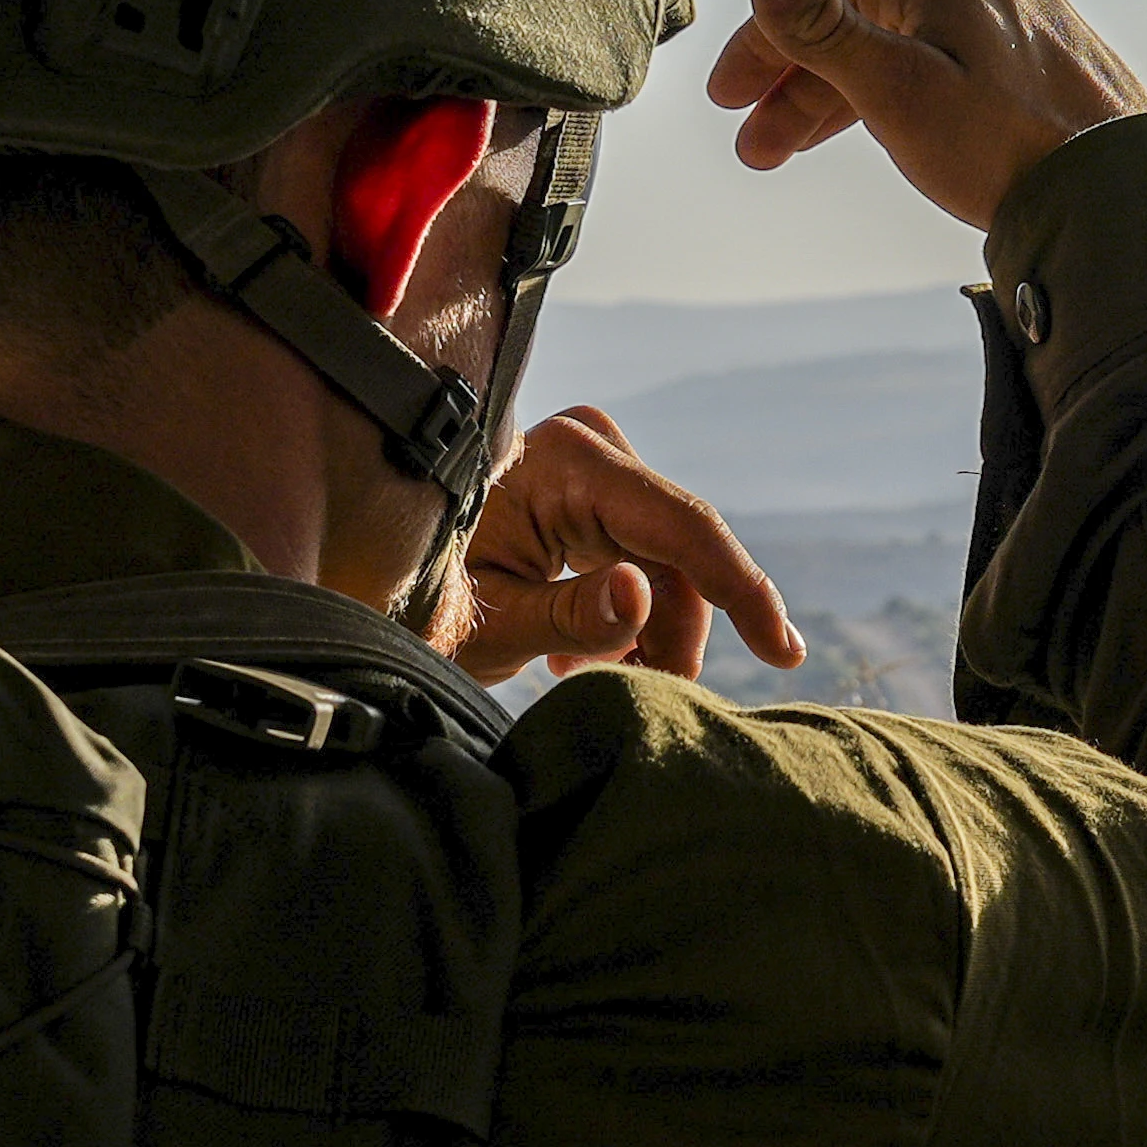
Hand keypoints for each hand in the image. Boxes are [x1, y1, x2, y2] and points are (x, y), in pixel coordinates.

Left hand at [444, 406, 802, 686]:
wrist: (363, 571)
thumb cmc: (411, 602)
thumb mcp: (486, 627)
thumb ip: (568, 614)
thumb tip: (644, 597)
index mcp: (569, 462)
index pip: (684, 528)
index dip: (742, 592)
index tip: (783, 652)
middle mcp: (591, 449)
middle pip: (679, 559)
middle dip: (670, 637)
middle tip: (638, 698)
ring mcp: (592, 467)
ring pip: (665, 568)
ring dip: (645, 635)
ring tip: (584, 676)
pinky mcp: (588, 491)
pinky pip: (640, 558)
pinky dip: (627, 617)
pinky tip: (580, 656)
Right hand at [702, 0, 1146, 230]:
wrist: (1124, 195)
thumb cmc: (1006, 149)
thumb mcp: (893, 90)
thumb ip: (820, 25)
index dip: (760, 47)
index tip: (724, 98)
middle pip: (859, 16)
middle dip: (798, 84)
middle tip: (755, 144)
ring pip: (902, 39)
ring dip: (844, 93)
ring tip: (792, 150)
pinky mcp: (1039, 36)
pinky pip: (945, 53)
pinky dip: (901, 89)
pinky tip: (880, 126)